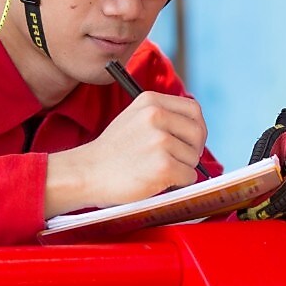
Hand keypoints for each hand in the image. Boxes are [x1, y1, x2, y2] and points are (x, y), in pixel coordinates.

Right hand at [45, 91, 206, 216]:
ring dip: (182, 169)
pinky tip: (157, 181)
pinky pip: (188, 176)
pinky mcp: (162, 165)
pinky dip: (178, 183)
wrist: (86, 173)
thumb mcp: (134, 119)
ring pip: (193, 157)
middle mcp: (156, 116)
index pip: (193, 109)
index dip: (196, 127)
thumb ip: (161, 117)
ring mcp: (160, 140)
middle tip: (179, 160)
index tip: (190, 141)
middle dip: (194, 149)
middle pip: (198, 132)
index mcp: (150, 101)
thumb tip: (196, 129)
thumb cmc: (111, 153)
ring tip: (156, 170)